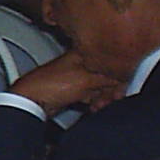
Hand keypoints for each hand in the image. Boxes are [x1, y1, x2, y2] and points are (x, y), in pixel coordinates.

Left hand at [8, 50, 123, 118]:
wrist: (32, 101)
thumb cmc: (53, 84)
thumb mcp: (88, 80)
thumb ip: (109, 78)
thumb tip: (126, 77)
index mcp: (82, 53)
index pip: (109, 61)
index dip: (120, 75)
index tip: (125, 87)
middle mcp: (79, 62)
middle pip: (105, 74)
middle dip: (111, 88)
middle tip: (113, 99)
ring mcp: (74, 76)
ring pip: (97, 86)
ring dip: (102, 96)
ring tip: (100, 105)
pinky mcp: (70, 89)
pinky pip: (88, 94)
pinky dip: (92, 100)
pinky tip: (93, 107)